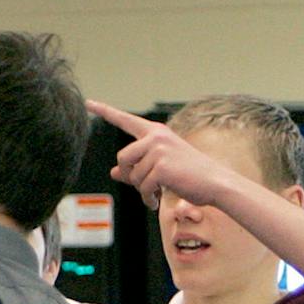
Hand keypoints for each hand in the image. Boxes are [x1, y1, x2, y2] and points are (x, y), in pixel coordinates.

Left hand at [88, 100, 250, 210]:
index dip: (105, 112)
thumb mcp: (160, 169)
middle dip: (130, 176)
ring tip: (156, 193)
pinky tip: (158, 200)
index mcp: (155, 132)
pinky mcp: (161, 166)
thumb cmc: (190, 175)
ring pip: (132, 175)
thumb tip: (114, 172)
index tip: (88, 103)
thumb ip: (135, 168)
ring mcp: (158, 150)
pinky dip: (148, 198)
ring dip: (142, 189)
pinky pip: (143, 187)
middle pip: (122, 158)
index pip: (126, 120)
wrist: (214, 183)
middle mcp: (155, 137)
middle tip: (146, 187)